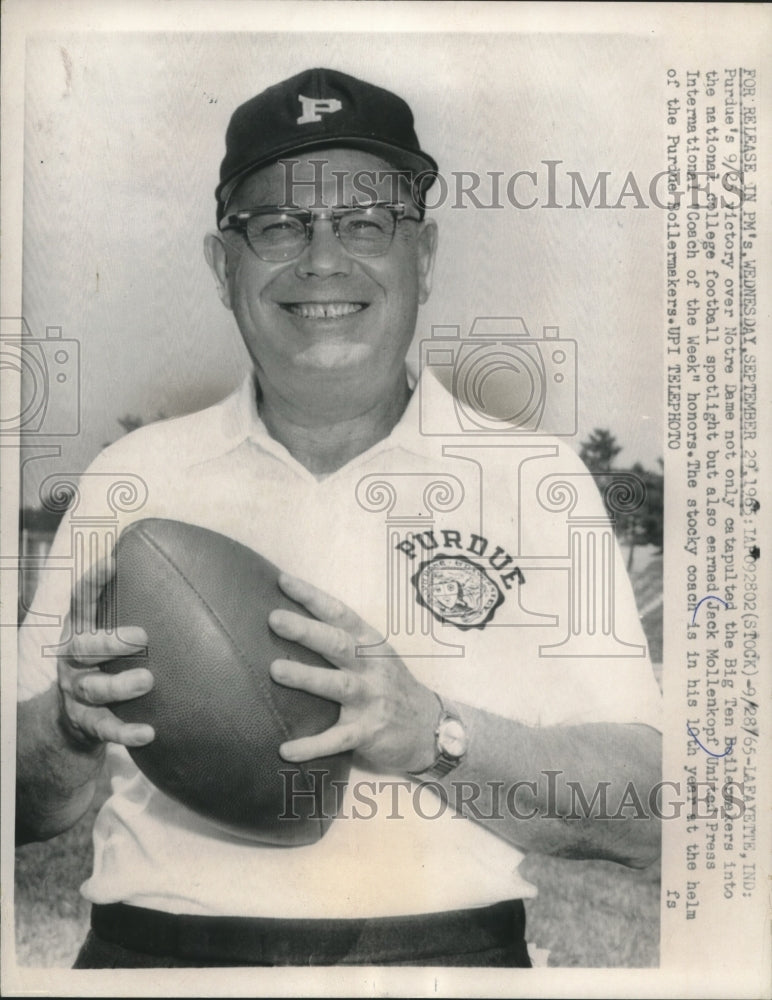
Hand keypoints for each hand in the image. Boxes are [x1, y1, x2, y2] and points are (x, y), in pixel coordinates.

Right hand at [56, 552, 154, 750]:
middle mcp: (72, 660)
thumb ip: (136, 608)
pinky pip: (103, 729)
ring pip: (92, 689)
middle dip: (111, 641)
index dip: (93, 580)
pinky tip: (148, 732)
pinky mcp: (85, 723)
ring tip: (148, 680)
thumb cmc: (107, 661)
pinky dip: (125, 732)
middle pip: (82, 647)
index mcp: (80, 629)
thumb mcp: (110, 633)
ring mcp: (76, 692)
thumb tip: (190, 574)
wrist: (74, 718)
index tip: (113, 560)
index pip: (81, 601)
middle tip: (143, 636)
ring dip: (119, 686)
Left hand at [268, 574, 438, 772]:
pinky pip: (337, 740)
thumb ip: (344, 642)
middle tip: (275, 618)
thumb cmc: (391, 686)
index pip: (341, 614)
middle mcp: (372, 668)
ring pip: (338, 686)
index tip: (283, 581)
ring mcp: (372, 700)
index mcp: (371, 645)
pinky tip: (286, 750)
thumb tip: (293, 622)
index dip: (313, 597)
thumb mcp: (376, 657)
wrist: (430, 728)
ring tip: (276, 670)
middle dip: (307, 631)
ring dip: (307, 677)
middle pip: (339, 645)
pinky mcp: (369, 733)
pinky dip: (311, 746)